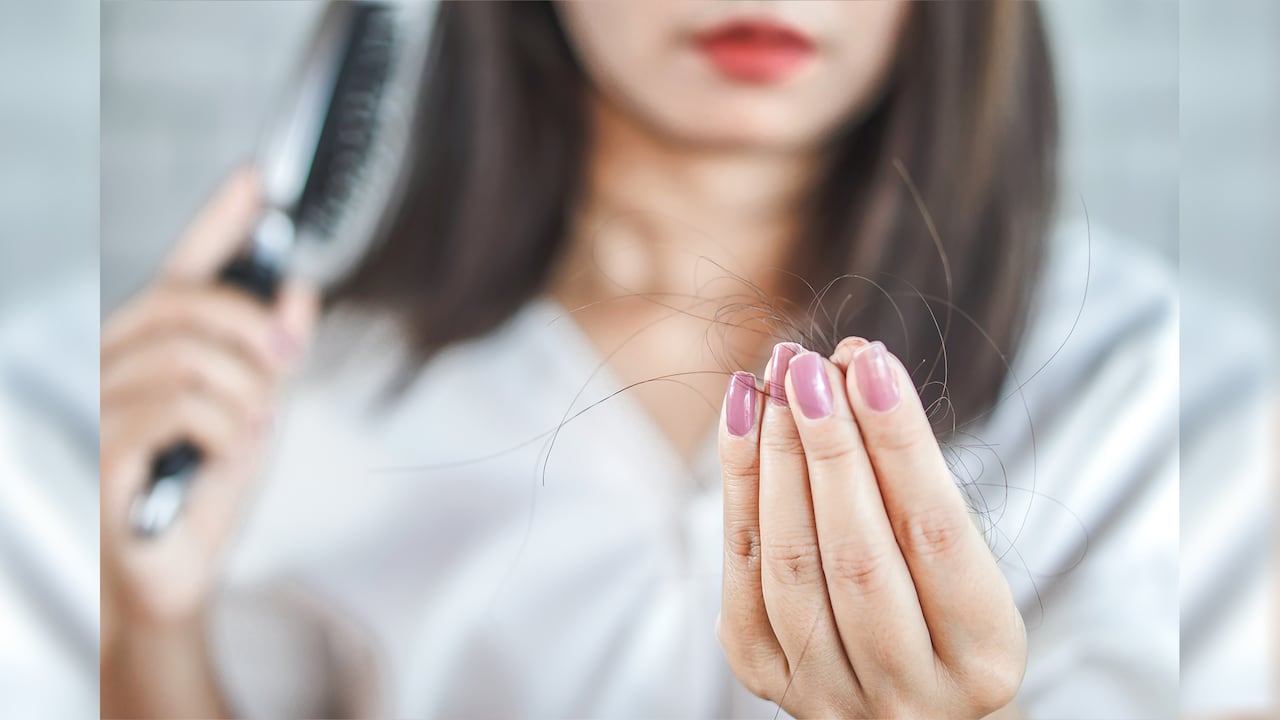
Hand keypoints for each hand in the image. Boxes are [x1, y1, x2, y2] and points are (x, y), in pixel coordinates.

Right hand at [101, 168, 318, 642]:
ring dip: (244, 394)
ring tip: (254, 431)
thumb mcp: (260, 414)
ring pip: (185, 359)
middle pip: (181, 304)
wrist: (174, 576)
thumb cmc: (204, 494)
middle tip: (289, 356)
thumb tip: (300, 291)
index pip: (185, 269)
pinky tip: (230, 454)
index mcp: (155, 348)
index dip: (219, 221)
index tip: (257, 179)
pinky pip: (175, 411)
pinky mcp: (102, 452)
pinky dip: (225, 431)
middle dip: (249, 323)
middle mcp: (117, 365)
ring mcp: (102, 406)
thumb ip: (275, 355)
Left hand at [717, 337, 1024, 717]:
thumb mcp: (962, 560)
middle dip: (828, 445)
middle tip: (811, 365)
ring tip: (778, 380)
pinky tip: (742, 418)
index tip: (872, 362)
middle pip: (855, 554)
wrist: (906, 694)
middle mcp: (908, 695)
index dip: (899, 442)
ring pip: (790, 563)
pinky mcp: (766, 676)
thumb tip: (855, 369)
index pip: (934, 533)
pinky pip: (742, 574)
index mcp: (981, 661)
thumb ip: (913, 483)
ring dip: (777, 457)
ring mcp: (829, 694)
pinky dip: (739, 486)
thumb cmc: (944, 607)